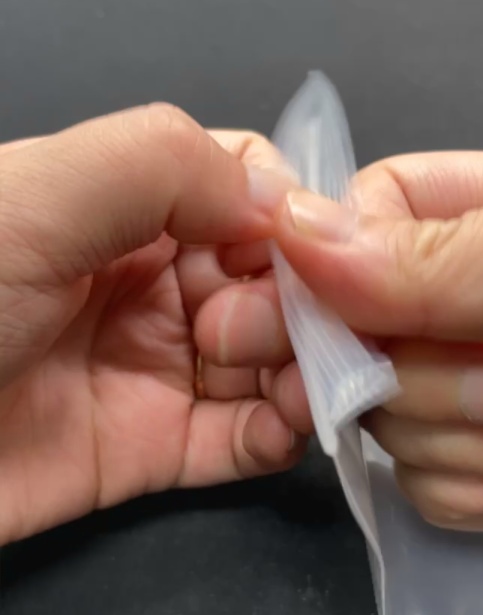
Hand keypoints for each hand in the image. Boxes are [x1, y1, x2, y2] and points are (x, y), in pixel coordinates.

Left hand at [0, 106, 311, 544]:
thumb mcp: (35, 198)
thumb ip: (161, 164)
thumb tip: (281, 201)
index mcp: (121, 204)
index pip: (244, 186)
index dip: (290, 215)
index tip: (316, 255)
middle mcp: (147, 279)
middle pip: (271, 275)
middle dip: (300, 299)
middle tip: (270, 334)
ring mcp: (152, 367)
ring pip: (271, 357)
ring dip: (308, 367)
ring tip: (304, 386)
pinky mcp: (150, 450)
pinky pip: (243, 439)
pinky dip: (283, 432)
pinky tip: (289, 426)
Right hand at [273, 150, 482, 543]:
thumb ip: (444, 253)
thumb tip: (295, 234)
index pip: (359, 220)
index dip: (329, 273)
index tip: (328, 321)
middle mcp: (459, 303)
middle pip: (351, 334)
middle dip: (418, 378)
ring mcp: (463, 390)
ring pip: (380, 422)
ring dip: (460, 442)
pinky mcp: (477, 471)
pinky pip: (420, 488)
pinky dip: (475, 493)